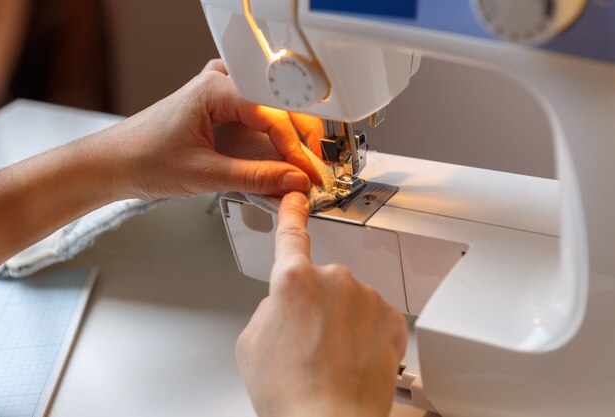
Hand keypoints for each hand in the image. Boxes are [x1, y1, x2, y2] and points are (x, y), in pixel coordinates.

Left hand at [96, 59, 322, 199]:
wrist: (113, 163)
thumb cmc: (143, 159)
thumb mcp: (206, 175)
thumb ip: (256, 178)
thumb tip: (294, 180)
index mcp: (215, 89)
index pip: (272, 115)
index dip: (294, 148)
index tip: (307, 173)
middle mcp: (218, 82)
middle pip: (275, 106)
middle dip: (297, 139)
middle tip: (312, 168)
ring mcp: (217, 91)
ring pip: (267, 108)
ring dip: (285, 134)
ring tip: (301, 161)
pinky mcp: (215, 105)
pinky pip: (253, 114)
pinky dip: (268, 135)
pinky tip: (276, 153)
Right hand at [236, 192, 407, 416]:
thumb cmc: (290, 391)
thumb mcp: (252, 343)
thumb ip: (269, 308)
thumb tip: (284, 306)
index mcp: (293, 279)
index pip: (291, 234)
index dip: (292, 212)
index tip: (297, 196)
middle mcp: (334, 279)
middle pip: (322, 282)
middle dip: (316, 305)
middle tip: (308, 343)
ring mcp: (366, 298)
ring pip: (351, 301)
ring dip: (344, 321)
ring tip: (331, 358)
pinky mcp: (392, 319)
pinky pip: (376, 318)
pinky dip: (368, 334)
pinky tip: (354, 359)